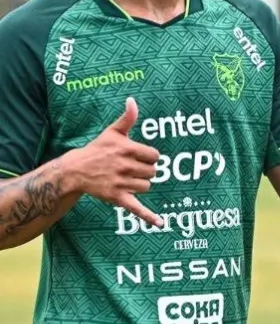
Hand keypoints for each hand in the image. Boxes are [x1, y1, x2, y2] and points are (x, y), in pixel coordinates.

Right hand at [63, 97, 162, 226]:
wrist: (75, 170)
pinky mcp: (117, 197)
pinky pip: (137, 208)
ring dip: (140, 183)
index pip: (155, 156)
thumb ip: (127, 118)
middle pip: (153, 171)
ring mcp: (121, 183)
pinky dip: (149, 217)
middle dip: (145, 170)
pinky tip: (161, 223)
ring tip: (126, 178)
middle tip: (130, 168)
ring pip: (147, 185)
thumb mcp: (113, 132)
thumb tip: (133, 100)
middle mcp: (125, 166)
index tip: (139, 156)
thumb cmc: (98, 149)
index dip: (149, 156)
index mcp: (128, 149)